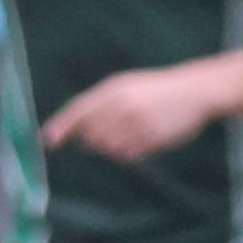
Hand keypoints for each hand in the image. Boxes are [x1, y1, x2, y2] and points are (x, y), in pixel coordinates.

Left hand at [37, 65, 221, 165]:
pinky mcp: (150, 138)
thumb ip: (101, 106)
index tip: (48, 141)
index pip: (78, 110)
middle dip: (93, 141)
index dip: (61, 126)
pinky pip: (128, 155)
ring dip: (113, 148)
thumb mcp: (127, 87)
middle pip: (91, 135)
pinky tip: (144, 139)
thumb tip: (76, 133)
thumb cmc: (156, 90)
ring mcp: (136, 122)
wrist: (194, 90)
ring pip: (108, 148)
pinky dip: (129, 153)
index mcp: (113, 89)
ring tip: (132, 133)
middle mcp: (121, 105)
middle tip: (115, 131)